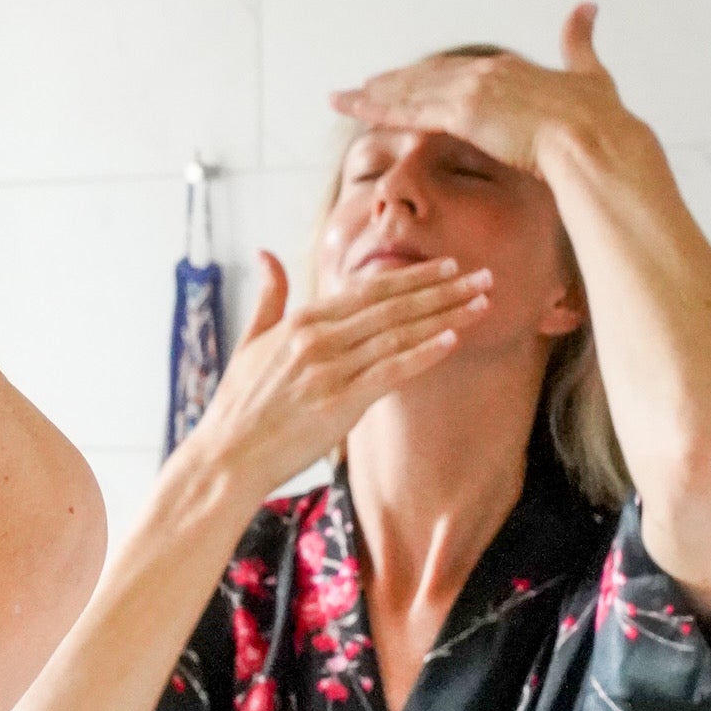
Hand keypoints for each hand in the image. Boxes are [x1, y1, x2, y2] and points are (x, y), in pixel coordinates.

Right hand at [187, 248, 490, 505]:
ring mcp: (330, 370)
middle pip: (393, 306)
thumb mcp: (249, 341)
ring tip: (481, 304)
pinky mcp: (339, 404)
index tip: (449, 266)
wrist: (226, 456)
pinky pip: (390, 372)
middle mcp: (318, 339)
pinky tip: (452, 340)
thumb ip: (268, 297)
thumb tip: (265, 253)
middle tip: (484, 276)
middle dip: (443, 289)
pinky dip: (422, 354)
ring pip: (399, 334)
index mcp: (301, 321)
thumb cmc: (238, 405)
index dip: (413, 276)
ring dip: (445, 316)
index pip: (369, 290)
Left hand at [329, 4, 649, 175]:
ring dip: (372, 97)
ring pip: (409, 93)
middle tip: (358, 88)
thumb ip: (580, 41)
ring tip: (341, 99)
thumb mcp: (591, 73)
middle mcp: (484, 74)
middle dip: (389, 84)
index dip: (424, 78)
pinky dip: (379, 110)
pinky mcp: (465, 114)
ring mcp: (472, 91)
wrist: (597, 138)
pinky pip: (411, 112)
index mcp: (508, 70)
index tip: (401, 81)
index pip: (453, 73)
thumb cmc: (599, 118)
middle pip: (424, 78)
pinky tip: (355, 111)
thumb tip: (588, 5)